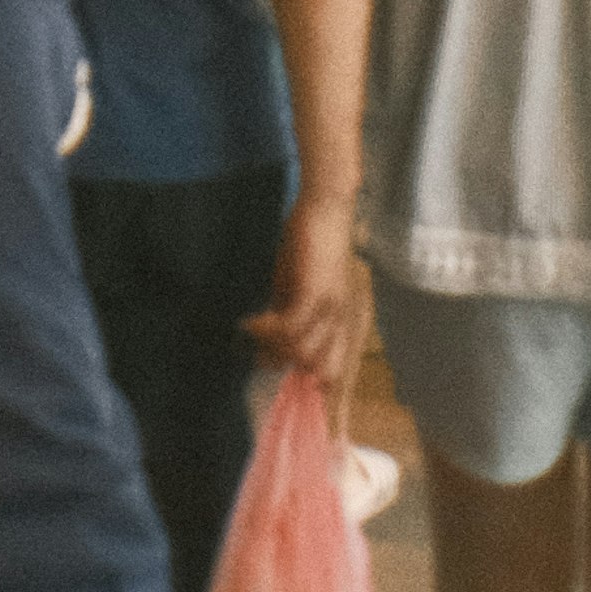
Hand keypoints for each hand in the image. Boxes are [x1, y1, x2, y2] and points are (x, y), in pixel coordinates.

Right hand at [244, 193, 363, 410]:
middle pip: (319, 371)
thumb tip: (267, 340)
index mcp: (339, 320)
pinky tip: (250, 321)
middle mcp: (340, 321)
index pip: (332, 369)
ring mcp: (330, 310)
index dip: (309, 386)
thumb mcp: (298, 283)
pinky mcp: (315, 294)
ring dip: (274, 349)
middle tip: (259, 354)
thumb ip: (288, 310)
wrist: (327, 205)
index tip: (280, 381)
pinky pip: (289, 328)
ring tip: (253, 334)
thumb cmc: (312, 240)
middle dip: (287, 368)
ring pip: (303, 355)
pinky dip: (266, 329)